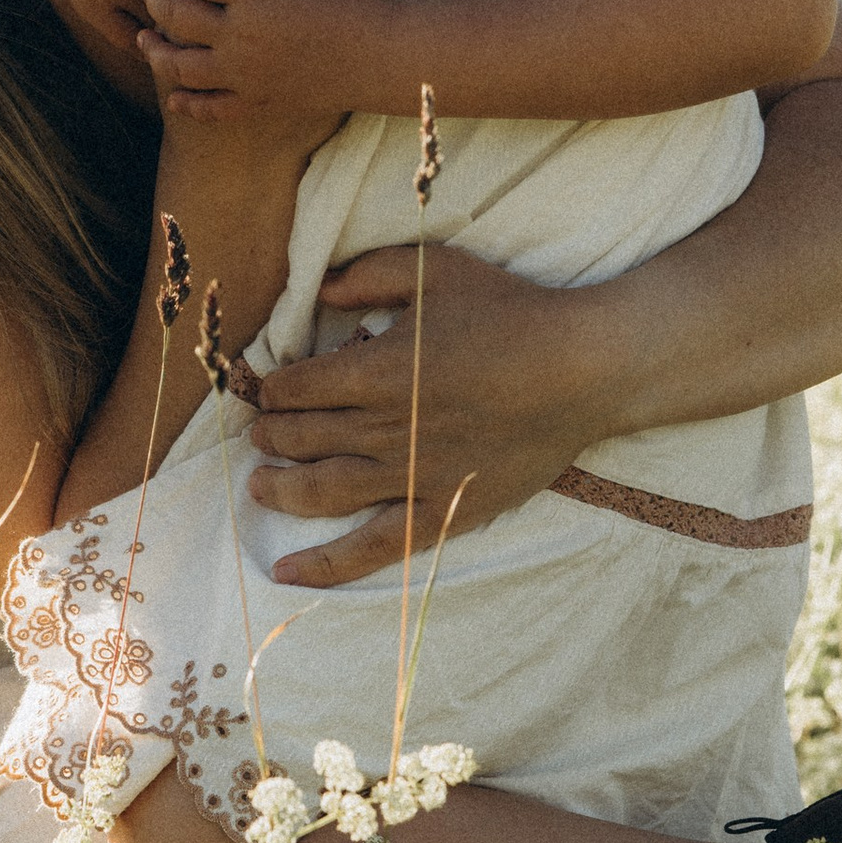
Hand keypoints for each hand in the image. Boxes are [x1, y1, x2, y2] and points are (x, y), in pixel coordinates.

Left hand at [139, 0, 373, 134]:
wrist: (381, 57)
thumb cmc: (354, 0)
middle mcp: (241, 32)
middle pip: (175, 14)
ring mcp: (245, 72)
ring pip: (180, 63)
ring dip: (157, 50)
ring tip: (145, 39)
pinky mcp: (256, 102)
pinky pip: (209, 105)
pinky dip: (187, 100)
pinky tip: (174, 93)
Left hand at [241, 239, 604, 586]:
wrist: (581, 369)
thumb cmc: (509, 312)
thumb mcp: (434, 269)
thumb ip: (368, 275)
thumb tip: (321, 290)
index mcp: (375, 370)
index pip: (294, 388)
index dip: (273, 390)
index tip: (270, 390)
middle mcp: (384, 428)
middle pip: (300, 438)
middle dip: (270, 436)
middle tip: (261, 434)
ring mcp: (411, 476)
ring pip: (321, 491)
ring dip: (280, 489)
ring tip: (260, 486)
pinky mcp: (442, 512)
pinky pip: (372, 548)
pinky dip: (325, 564)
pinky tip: (286, 573)